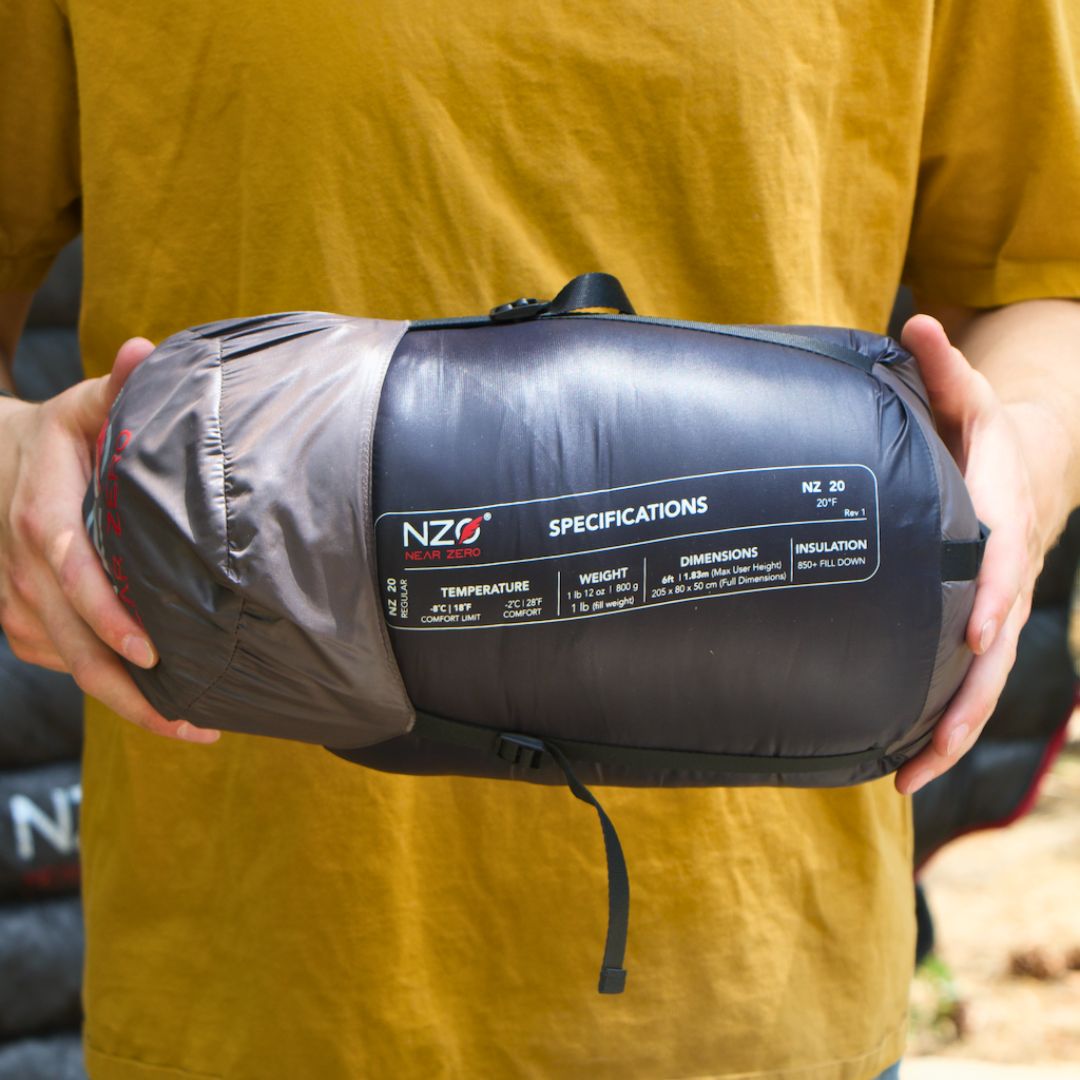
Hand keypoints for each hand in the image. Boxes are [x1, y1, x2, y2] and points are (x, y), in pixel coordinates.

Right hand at [0, 338, 218, 743]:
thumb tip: (144, 350)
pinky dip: (101, 682)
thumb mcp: (82, 407)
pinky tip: (152, 700)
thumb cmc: (52, 436)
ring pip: (65, 664)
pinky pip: (57, 660)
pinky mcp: (19, 618)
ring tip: (191, 725)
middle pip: (70, 643)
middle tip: (195, 724)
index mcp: (41, 516)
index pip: (71, 574)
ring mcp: (15, 600)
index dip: (106, 616)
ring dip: (123, 701)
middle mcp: (22, 568)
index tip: (152, 653)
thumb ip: (118, 387)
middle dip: (129, 692)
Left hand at [894, 315, 1046, 794]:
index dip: (995, 592)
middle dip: (967, 696)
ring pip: (983, 680)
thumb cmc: (985, 434)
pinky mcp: (979, 629)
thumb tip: (915, 322)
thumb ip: (941, 368)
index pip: (1004, 560)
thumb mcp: (968, 396)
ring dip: (949, 732)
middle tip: (931, 742)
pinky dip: (943, 723)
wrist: (1027, 466)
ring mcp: (996, 610)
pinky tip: (904, 762)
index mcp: (1002, 521)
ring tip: (906, 779)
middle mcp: (1005, 577)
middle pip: (995, 645)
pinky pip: (967, 682)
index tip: (979, 626)